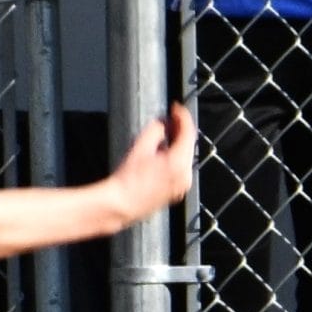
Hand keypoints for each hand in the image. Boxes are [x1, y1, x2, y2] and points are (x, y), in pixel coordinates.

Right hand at [110, 103, 195, 219]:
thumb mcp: (140, 146)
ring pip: (186, 156)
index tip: (176, 107)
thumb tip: (165, 123)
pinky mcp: (177, 191)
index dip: (183, 115)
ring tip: (166, 133)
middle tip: (171, 117)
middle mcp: (185, 175)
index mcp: (178, 162)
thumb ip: (157, 129)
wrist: (122, 204)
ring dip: (179, 142)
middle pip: (189, 144)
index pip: (188, 132)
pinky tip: (163, 152)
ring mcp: (182, 185)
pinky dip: (176, 156)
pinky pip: (181, 168)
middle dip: (181, 128)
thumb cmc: (127, 179)